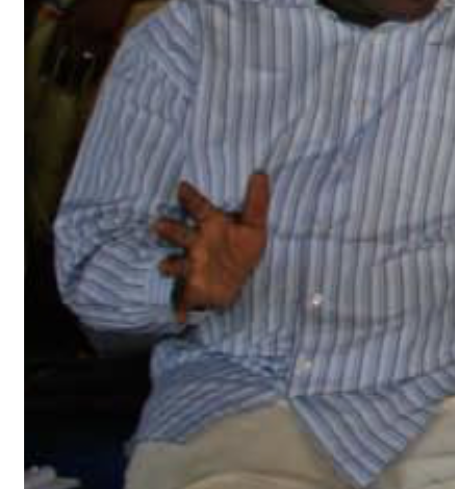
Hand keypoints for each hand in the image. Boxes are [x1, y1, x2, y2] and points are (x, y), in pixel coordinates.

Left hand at [43, 0, 140, 89]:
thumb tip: (62, 44)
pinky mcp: (110, 41)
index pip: (52, 52)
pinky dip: (97, 76)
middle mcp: (77, 34)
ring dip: (77, 81)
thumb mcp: (74, 8)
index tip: (44, 79)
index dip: (47, 67)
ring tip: (73, 93)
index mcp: (66, 25)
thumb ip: (66, 25)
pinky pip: (102, 63)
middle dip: (62, 78)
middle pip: (66, 62)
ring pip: (82, 65)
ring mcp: (94, 39)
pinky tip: (93, 85)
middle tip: (60, 90)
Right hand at [154, 172, 268, 323]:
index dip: (191, 199)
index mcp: (211, 226)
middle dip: (170, 231)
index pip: (199, 209)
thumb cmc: (241, 250)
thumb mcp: (254, 227)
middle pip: (180, 234)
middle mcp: (196, 244)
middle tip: (159, 224)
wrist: (237, 283)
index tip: (182, 187)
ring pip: (176, 264)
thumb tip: (261, 173)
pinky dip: (179, 308)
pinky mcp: (191, 289)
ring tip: (165, 266)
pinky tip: (177, 316)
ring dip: (169, 265)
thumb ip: (257, 202)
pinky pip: (181, 298)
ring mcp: (191, 266)